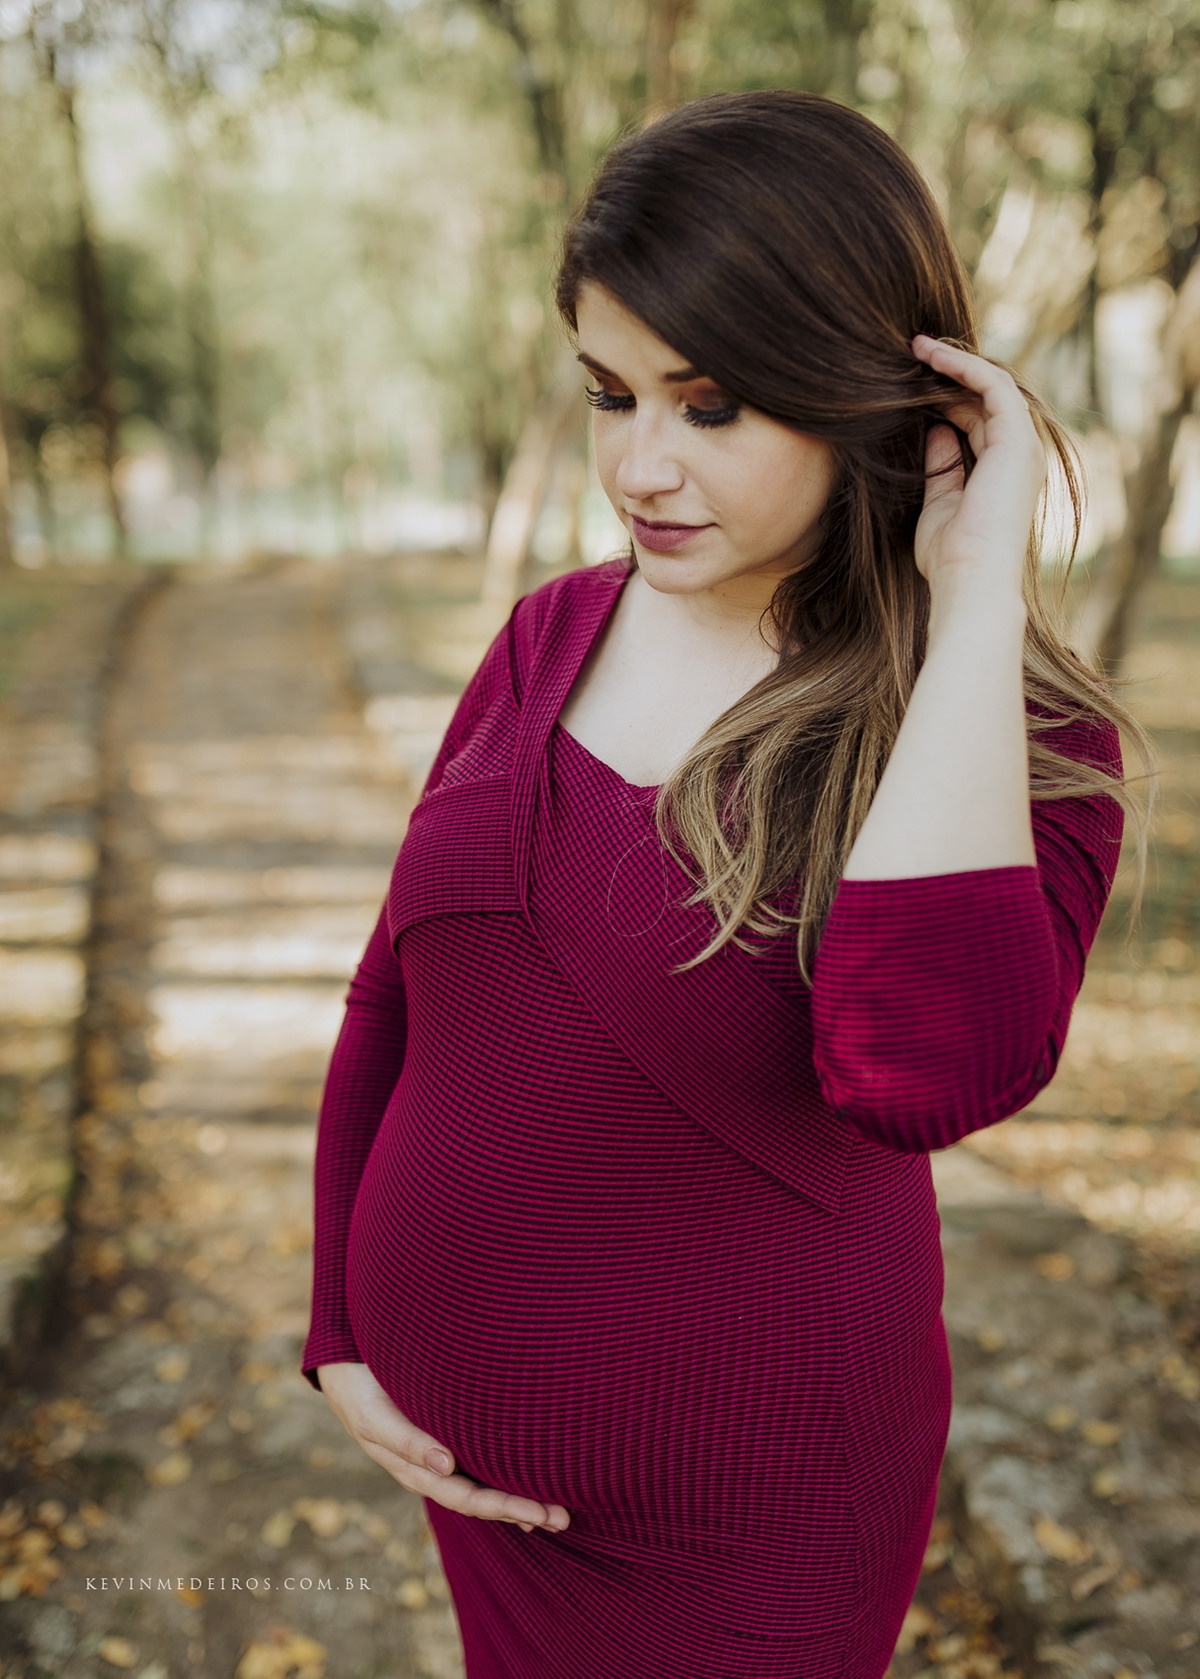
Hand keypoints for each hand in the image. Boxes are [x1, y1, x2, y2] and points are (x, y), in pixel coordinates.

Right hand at [317, 1362, 569, 1533]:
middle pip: (482, 1500)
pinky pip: (479, 1464)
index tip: (538, 1513)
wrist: (345, 1368)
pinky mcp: (446, 1434)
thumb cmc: (360, 1392)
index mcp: (416, 1470)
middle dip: (522, 1511)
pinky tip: (529, 1481)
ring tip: (558, 1510)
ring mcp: (440, 1455)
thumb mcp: (375, 1417)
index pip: (467, 1498)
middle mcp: (433, 1469)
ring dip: (519, 1499)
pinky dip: (504, 1477)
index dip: (504, 1508)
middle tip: (564, 1517)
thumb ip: (407, 1442)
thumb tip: (446, 1466)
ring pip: (484, 1485)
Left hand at [911, 336, 1046, 605]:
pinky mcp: (1017, 438)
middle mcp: (1019, 455)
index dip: (946, 398)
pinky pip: (993, 385)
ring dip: (955, 361)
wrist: (970, 580)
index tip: (910, 384)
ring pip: (992, 385)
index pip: (977, 421)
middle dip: (949, 374)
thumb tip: (935, 431)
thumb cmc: (950, 558)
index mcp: (1003, 472)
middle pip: (984, 399)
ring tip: (917, 346)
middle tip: (910, 355)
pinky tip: (932, 356)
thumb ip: (942, 466)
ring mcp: (1022, 445)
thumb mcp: (939, 503)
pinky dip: (964, 366)